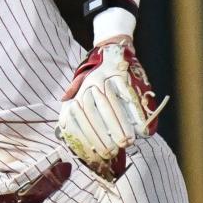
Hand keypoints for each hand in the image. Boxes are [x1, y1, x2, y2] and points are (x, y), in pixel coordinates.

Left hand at [57, 39, 167, 174]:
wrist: (111, 48)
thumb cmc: (94, 77)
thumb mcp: (78, 90)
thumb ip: (71, 107)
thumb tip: (61, 126)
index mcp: (78, 93)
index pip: (81, 119)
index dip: (89, 138)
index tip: (98, 154)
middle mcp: (90, 85)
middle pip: (98, 114)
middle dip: (106, 135)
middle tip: (115, 150)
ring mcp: (106, 78)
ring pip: (113, 106)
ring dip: (122, 126)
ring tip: (128, 142)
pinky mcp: (122, 74)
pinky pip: (129, 96)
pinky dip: (136, 112)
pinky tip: (141, 126)